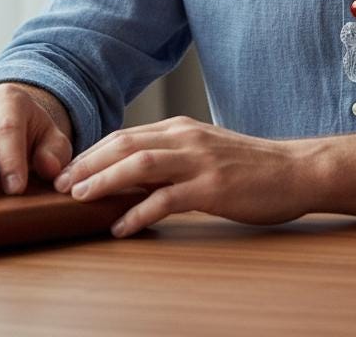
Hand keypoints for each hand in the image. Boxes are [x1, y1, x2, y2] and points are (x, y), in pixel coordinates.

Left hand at [52, 116, 312, 237]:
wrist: (296, 170)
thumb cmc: (250, 166)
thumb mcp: (205, 151)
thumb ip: (172, 156)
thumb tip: (132, 173)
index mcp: (181, 129)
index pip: (126, 136)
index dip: (93, 152)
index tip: (68, 170)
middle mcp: (186, 138)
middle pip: (125, 146)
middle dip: (87, 164)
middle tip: (59, 183)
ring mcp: (199, 162)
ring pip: (139, 166)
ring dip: (104, 181)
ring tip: (79, 198)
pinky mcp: (212, 188)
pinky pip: (166, 199)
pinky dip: (138, 212)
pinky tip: (121, 226)